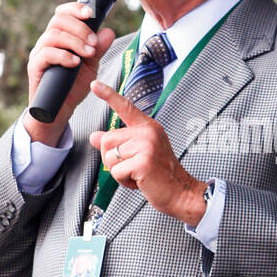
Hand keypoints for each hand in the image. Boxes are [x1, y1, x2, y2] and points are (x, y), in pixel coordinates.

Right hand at [25, 3, 114, 144]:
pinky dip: (63, 56)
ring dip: (75, 42)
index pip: (63, 13)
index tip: (91, 13)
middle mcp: (47, 41)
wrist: (60, 110)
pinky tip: (75, 63)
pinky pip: (46, 54)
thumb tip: (108, 31)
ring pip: (53, 35)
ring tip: (89, 54)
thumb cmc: (73, 86)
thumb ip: (99, 49)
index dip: (75, 8)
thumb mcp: (91, 66)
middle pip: (58, 20)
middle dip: (80, 28)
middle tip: (94, 43)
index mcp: (60, 36)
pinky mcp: (35, 67)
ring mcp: (39, 53)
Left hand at [89, 79, 207, 225]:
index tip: (95, 85)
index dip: (108, 95)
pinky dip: (124, 181)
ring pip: (109, 158)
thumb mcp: (138, 153)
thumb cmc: (161, 174)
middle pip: (107, 140)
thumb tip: (95, 136)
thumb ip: (117, 143)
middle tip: (132, 167)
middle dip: (112, 159)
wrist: (181, 192)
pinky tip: (140, 181)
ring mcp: (146, 146)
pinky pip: (116, 172)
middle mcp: (147, 132)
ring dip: (119, 172)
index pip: (125, 107)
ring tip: (138, 174)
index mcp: (148, 127)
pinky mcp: (143, 162)